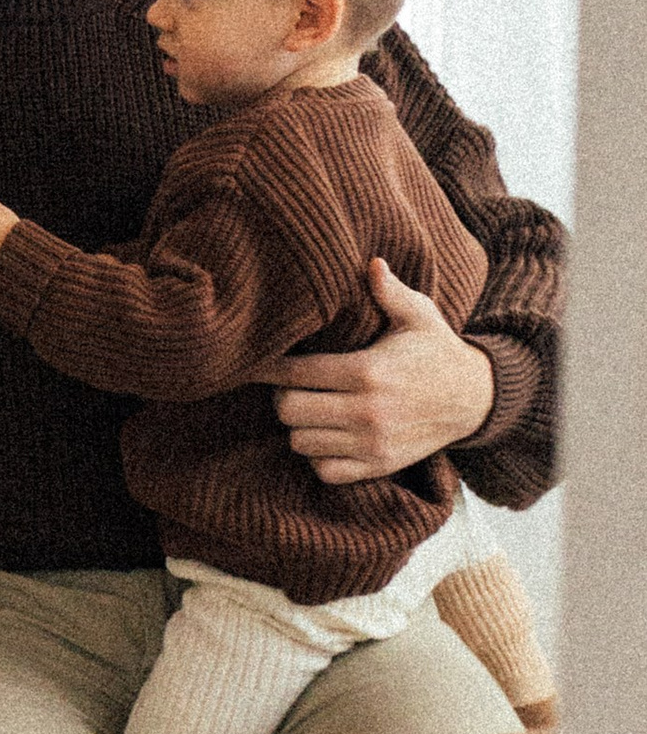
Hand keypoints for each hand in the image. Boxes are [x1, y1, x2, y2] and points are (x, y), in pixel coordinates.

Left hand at [274, 259, 495, 485]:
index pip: (297, 373)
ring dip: (298, 426)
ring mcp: (372, 443)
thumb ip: (390, 291)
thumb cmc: (436, 352)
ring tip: (308, 409)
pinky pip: (325, 471)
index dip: (270, 368)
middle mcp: (367, 411)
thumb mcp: (419, 316)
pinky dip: (318, 456)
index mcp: (368, 371)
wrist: (475, 399)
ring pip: (301, 443)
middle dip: (281, 396)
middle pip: (289, 411)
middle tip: (288, 386)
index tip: (259, 362)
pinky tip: (326, 436)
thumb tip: (371, 262)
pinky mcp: (379, 466)